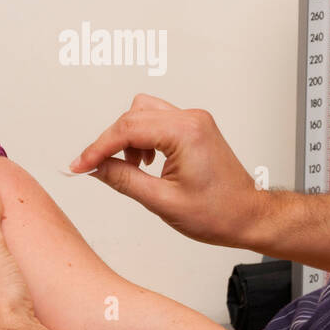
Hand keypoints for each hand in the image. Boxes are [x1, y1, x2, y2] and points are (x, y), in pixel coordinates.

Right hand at [67, 94, 266, 248]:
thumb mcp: (162, 202)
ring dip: (128, 138)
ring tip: (132, 168)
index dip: (98, 147)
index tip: (80, 165)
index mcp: (185, 133)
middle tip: (97, 168)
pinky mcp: (195, 128)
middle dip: (111, 142)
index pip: (127, 129)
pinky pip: (158, 121)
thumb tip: (97, 168)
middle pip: (133, 115)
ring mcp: (194, 121)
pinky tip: (146, 163)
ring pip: (144, 113)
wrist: (249, 216)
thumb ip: (125, 180)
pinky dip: (143, 138)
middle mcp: (191, 119)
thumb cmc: (219, 213)